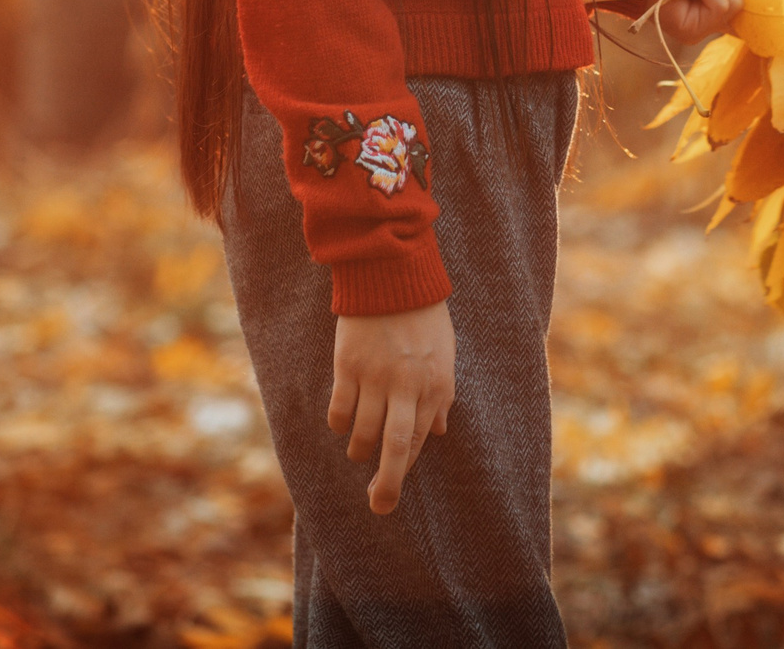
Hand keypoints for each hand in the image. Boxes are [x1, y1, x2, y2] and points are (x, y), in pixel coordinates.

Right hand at [328, 301, 454, 514]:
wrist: (392, 276)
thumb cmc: (422, 317)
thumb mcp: (444, 356)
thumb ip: (440, 395)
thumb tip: (437, 433)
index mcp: (436, 385)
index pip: (420, 440)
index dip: (406, 468)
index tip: (394, 487)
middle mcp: (407, 385)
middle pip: (396, 448)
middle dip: (388, 484)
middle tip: (380, 507)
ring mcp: (376, 377)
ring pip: (362, 433)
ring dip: (359, 449)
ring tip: (359, 450)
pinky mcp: (348, 366)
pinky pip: (339, 411)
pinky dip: (339, 425)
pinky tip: (342, 423)